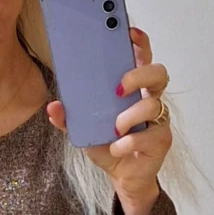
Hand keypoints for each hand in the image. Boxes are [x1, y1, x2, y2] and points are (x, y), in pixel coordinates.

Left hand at [47, 27, 169, 214]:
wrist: (123, 178)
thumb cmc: (109, 147)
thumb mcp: (85, 132)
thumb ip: (70, 119)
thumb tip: (53, 106)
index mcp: (134, 93)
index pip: (143, 60)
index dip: (140, 45)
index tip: (129, 36)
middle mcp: (150, 101)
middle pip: (158, 74)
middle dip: (139, 76)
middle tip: (118, 89)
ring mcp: (158, 121)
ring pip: (154, 105)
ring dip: (130, 116)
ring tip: (114, 129)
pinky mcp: (161, 141)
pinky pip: (150, 136)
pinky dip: (130, 141)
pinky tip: (117, 148)